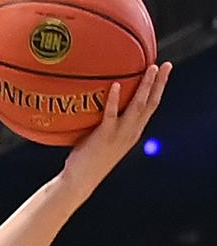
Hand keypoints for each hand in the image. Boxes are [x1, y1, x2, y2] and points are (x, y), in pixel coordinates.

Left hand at [62, 62, 172, 192]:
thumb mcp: (104, 139)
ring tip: (149, 68)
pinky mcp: (104, 136)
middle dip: (159, 83)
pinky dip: (115, 99)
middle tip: (165, 64)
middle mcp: (131, 132)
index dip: (159, 89)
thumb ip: (108, 123)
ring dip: (145, 86)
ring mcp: (119, 135)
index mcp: (133, 132)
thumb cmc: (87, 159)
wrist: (80, 181)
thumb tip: (98, 103)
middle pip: (151, 103)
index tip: (163, 72)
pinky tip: (116, 85)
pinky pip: (111, 115)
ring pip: (137, 106)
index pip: (151, 107)